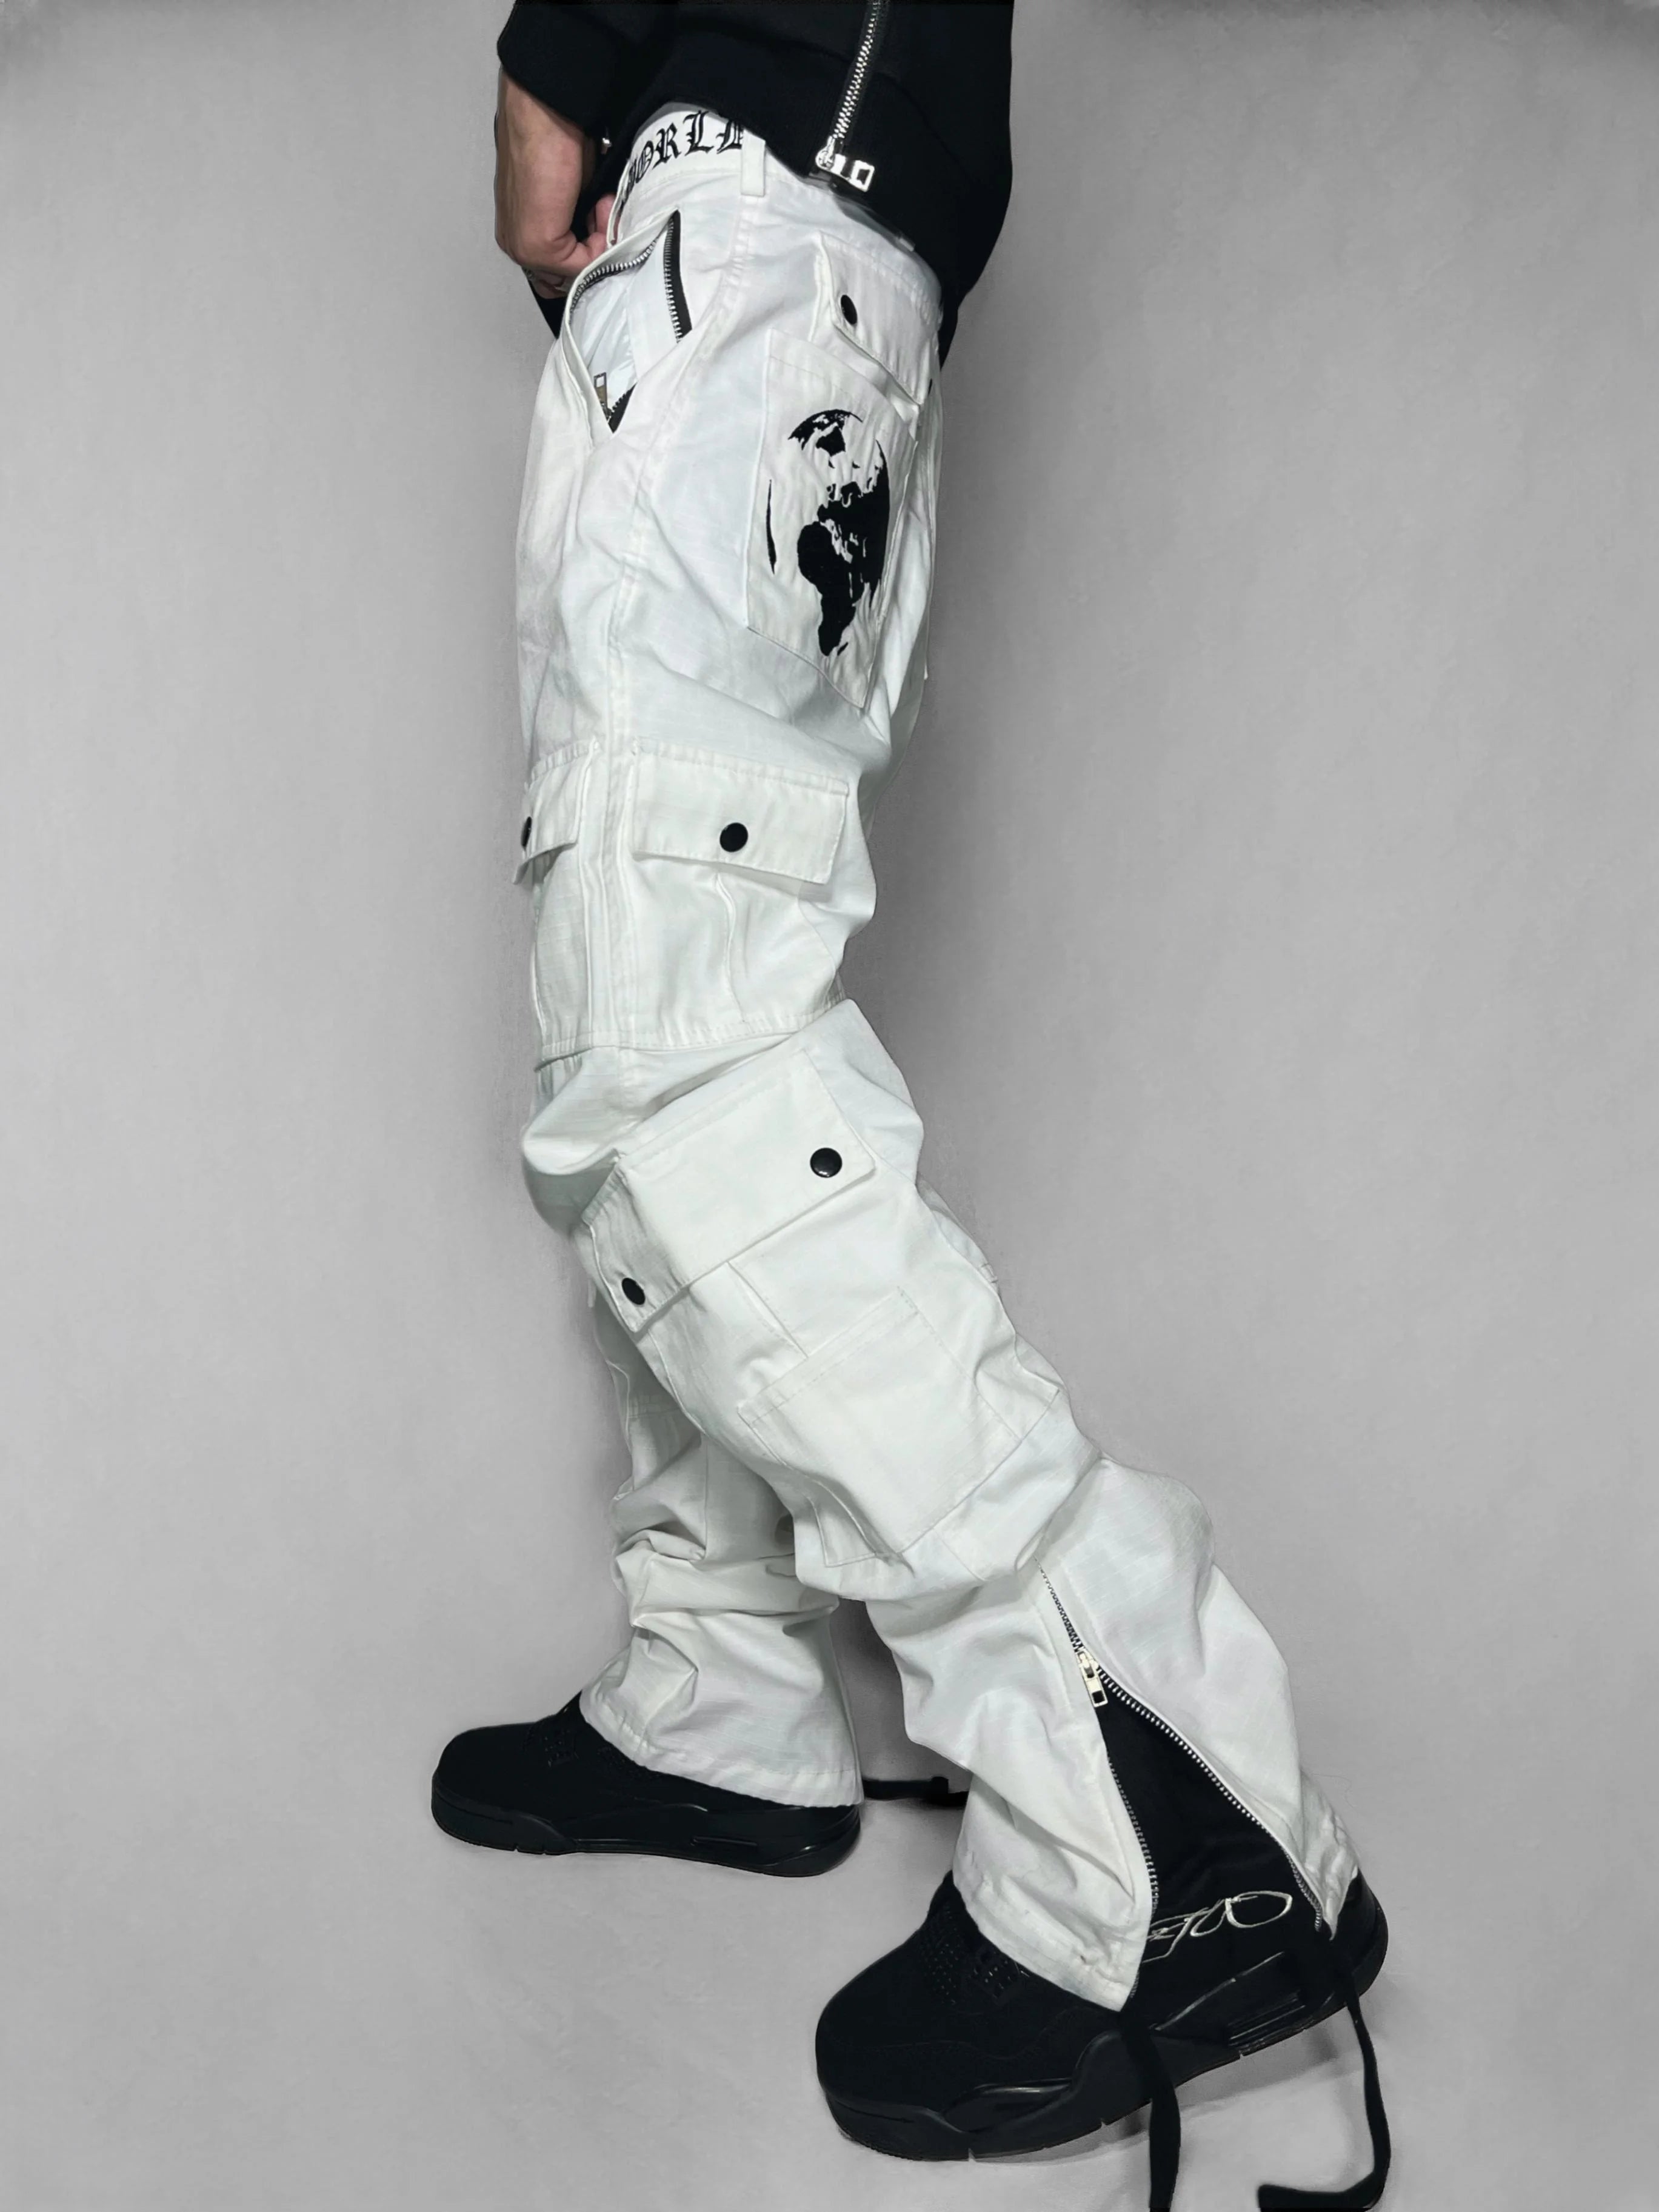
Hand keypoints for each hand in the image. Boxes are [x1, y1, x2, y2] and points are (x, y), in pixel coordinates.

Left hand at [494, 71, 614, 299]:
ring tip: (600, 201)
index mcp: (519, 231)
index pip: (558, 273)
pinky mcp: (537, 245)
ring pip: (578, 271)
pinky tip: (598, 202)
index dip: (589, 255)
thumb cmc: (554, 137)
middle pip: (569, 277)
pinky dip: (602, 236)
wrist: (543, 109)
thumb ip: (578, 225)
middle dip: (595, 252)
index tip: (603, 221)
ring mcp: (524, 249)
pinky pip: (583, 263)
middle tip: (603, 211)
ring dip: (601, 240)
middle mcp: (516, 244)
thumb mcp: (572, 194)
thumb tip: (599, 243)